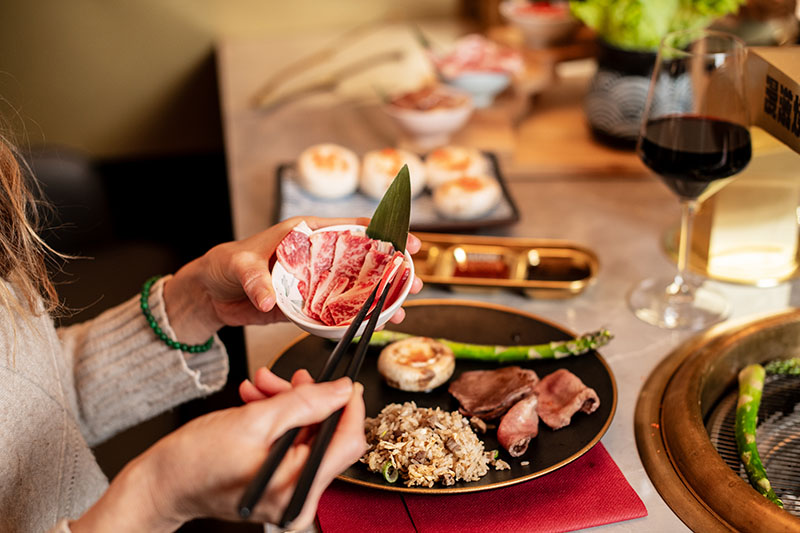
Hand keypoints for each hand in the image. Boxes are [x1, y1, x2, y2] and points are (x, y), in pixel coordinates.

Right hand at [73, 375, 366, 531]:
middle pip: (325, 438)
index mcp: (297, 490)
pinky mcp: (278, 486)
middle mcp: (299, 499)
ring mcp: (288, 494)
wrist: (161, 482)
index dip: (348, 407)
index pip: (347, 443)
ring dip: (287, 406)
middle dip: (307, 401)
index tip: (345, 381)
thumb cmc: (194, 460)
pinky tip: (257, 402)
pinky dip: (278, 421)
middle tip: (289, 377)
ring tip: (262, 387)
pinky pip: (291, 445)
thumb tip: (341, 390)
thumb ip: (304, 403)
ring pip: (306, 437)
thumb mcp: (254, 420)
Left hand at [162, 216, 422, 344]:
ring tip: (403, 306)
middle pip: (363, 260)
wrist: (211, 292)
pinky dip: (359, 317)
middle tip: (414, 280)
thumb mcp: (240, 267)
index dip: (382, 232)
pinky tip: (377, 324)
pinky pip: (339, 311)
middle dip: (392, 269)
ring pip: (356, 287)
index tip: (406, 239)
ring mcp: (315, 282)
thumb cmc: (226, 265)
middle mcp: (317, 257)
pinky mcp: (308, 305)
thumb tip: (269, 301)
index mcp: (306, 235)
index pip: (351, 229)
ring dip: (381, 296)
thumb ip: (257, 281)